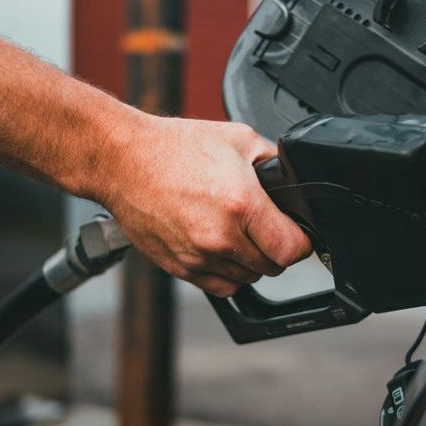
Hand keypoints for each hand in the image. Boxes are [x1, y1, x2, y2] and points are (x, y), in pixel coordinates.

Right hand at [97, 113, 311, 296]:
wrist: (123, 160)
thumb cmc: (174, 147)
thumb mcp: (238, 138)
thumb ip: (273, 162)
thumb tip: (291, 180)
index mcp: (241, 204)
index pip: (292, 248)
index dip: (301, 241)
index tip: (297, 233)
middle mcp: (221, 236)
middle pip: (272, 267)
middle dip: (276, 249)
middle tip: (266, 228)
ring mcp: (198, 256)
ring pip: (247, 279)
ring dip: (251, 263)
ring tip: (240, 234)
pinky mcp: (179, 267)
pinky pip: (220, 286)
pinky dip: (227, 273)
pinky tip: (222, 248)